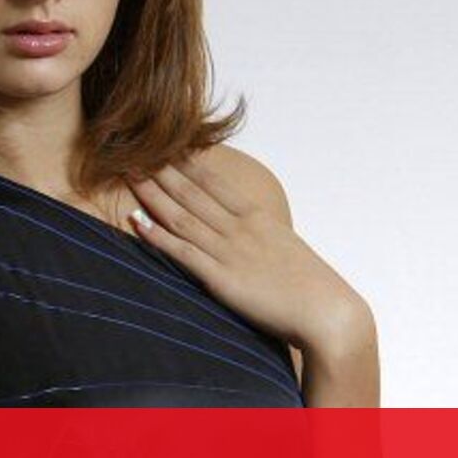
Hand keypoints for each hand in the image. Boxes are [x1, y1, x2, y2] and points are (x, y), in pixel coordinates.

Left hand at [124, 151, 367, 352]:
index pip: (214, 182)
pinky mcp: (222, 279)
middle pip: (191, 192)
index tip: (163, 145)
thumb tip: (248, 236)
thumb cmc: (312, 286)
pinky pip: (182, 252)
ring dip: (152, 194)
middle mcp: (240, 228)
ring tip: (128, 173)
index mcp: (257, 217)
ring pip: (181, 215)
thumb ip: (261, 238)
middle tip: (133, 149)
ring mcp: (230, 251)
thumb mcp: (284, 249)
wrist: (329, 313)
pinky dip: (156, 235)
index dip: (185, 162)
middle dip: (160, 169)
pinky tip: (136, 220)